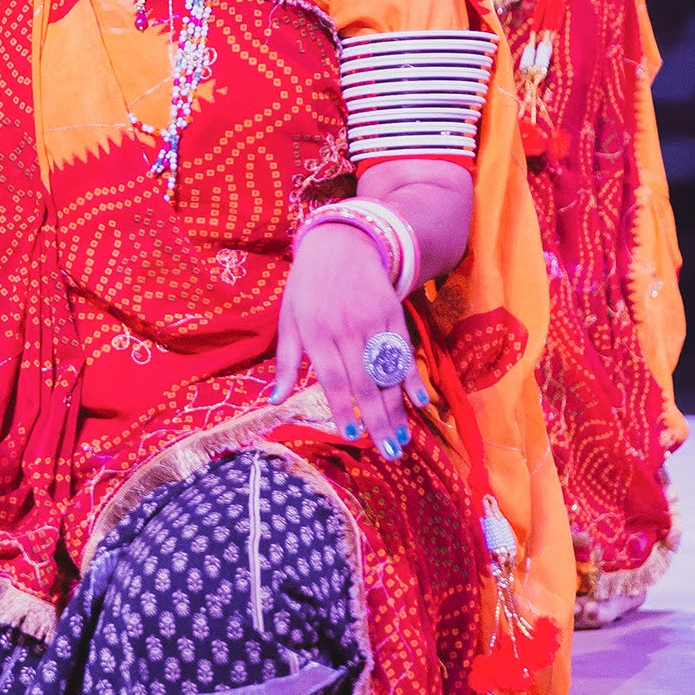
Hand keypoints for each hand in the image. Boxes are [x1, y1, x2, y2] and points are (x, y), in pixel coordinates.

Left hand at [270, 223, 430, 458]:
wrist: (341, 242)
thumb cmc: (307, 286)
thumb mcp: (288, 319)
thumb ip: (283, 362)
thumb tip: (273, 401)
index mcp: (316, 333)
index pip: (333, 379)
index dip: (343, 410)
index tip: (352, 437)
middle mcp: (346, 330)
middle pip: (364, 382)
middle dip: (377, 420)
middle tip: (388, 452)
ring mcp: (372, 321)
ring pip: (386, 371)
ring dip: (397, 407)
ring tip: (402, 438)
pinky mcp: (393, 314)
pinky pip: (404, 351)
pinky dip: (413, 377)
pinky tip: (421, 400)